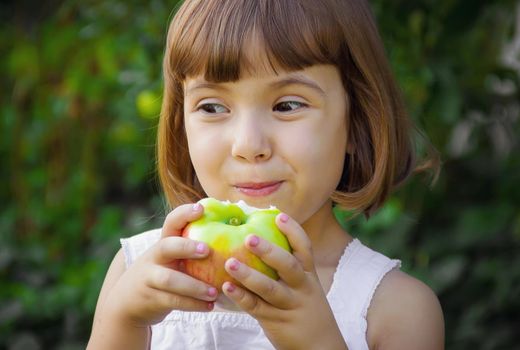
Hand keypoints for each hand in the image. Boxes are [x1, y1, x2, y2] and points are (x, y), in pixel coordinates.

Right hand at [101, 203, 218, 327]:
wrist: (127, 302)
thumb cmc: (163, 273)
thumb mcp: (170, 258)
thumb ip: (190, 247)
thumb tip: (231, 229)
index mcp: (163, 243)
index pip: (171, 222)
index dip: (184, 214)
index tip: (201, 208)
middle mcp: (154, 257)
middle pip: (166, 247)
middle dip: (186, 246)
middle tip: (207, 250)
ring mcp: (149, 278)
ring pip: (169, 279)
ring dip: (194, 286)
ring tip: (214, 292)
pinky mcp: (151, 299)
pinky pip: (173, 301)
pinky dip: (192, 304)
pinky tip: (210, 306)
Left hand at [221, 213, 346, 349]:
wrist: (320, 347)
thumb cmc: (305, 309)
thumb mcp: (304, 287)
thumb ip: (287, 268)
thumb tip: (261, 240)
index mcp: (308, 275)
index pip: (304, 248)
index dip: (292, 231)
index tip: (279, 216)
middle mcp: (302, 288)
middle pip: (288, 265)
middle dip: (269, 250)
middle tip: (249, 237)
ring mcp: (289, 305)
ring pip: (269, 288)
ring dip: (249, 275)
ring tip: (229, 263)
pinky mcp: (275, 321)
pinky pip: (256, 308)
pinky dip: (241, 296)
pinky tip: (227, 286)